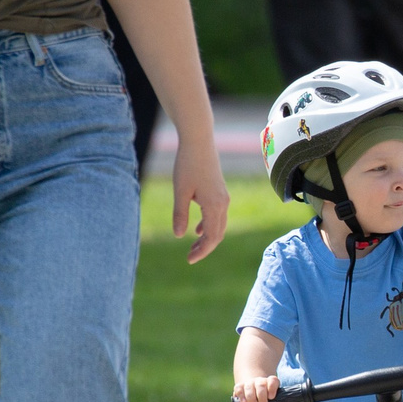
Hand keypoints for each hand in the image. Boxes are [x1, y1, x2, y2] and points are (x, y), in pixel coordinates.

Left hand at [170, 131, 229, 265]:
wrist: (199, 141)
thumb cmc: (187, 165)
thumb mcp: (180, 192)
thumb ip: (180, 215)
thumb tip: (179, 236)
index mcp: (214, 206)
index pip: (211, 237)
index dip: (201, 251)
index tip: (189, 260)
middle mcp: (223, 204)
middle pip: (217, 234)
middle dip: (204, 248)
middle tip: (189, 257)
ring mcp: (223, 197)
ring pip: (218, 225)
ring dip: (206, 238)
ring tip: (192, 247)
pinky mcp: (220, 192)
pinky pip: (217, 215)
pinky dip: (208, 226)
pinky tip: (196, 230)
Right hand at [234, 374, 281, 401]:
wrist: (254, 397)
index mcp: (270, 383)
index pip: (273, 380)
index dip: (272, 387)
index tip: (271, 397)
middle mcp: (260, 381)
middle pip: (261, 384)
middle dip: (262, 396)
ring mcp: (250, 383)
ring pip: (250, 386)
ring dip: (251, 398)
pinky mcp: (240, 386)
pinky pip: (239, 388)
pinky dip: (241, 395)